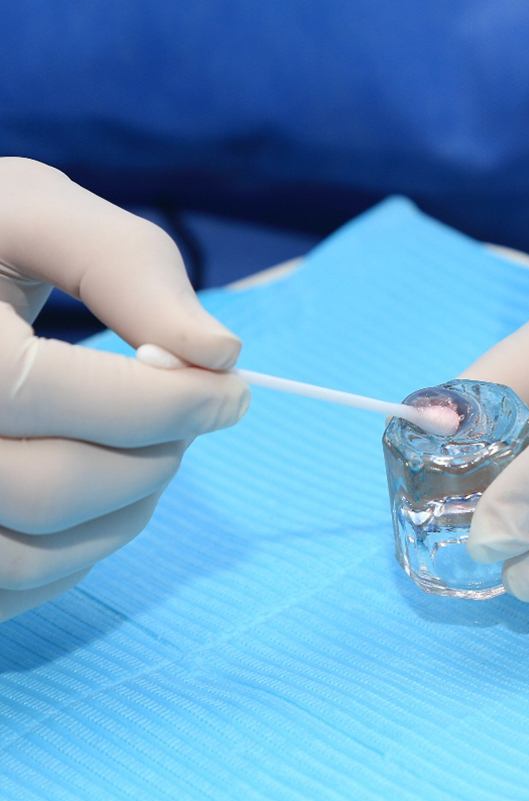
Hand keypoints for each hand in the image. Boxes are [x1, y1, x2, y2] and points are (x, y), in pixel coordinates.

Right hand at [0, 158, 248, 619]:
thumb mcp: (29, 210)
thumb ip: (126, 266)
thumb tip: (220, 352)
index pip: (44, 392)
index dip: (160, 402)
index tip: (233, 391)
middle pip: (43, 489)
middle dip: (152, 459)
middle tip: (194, 418)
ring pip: (24, 560)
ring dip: (123, 519)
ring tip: (152, 455)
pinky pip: (5, 589)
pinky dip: (75, 559)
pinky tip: (101, 497)